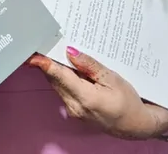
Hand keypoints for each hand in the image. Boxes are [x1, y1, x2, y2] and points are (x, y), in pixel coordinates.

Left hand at [28, 48, 167, 139]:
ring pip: (58, 85)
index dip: (45, 64)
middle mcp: (74, 106)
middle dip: (49, 62)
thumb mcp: (112, 78)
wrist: (134, 125)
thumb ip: (90, 65)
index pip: (60, 76)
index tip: (34, 55)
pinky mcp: (74, 110)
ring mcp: (73, 110)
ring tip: (56, 51)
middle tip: (45, 43)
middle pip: (55, 79)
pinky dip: (63, 78)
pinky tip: (68, 67)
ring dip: (56, 69)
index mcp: (85, 97)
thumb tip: (71, 52)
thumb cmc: (127, 101)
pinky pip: (63, 90)